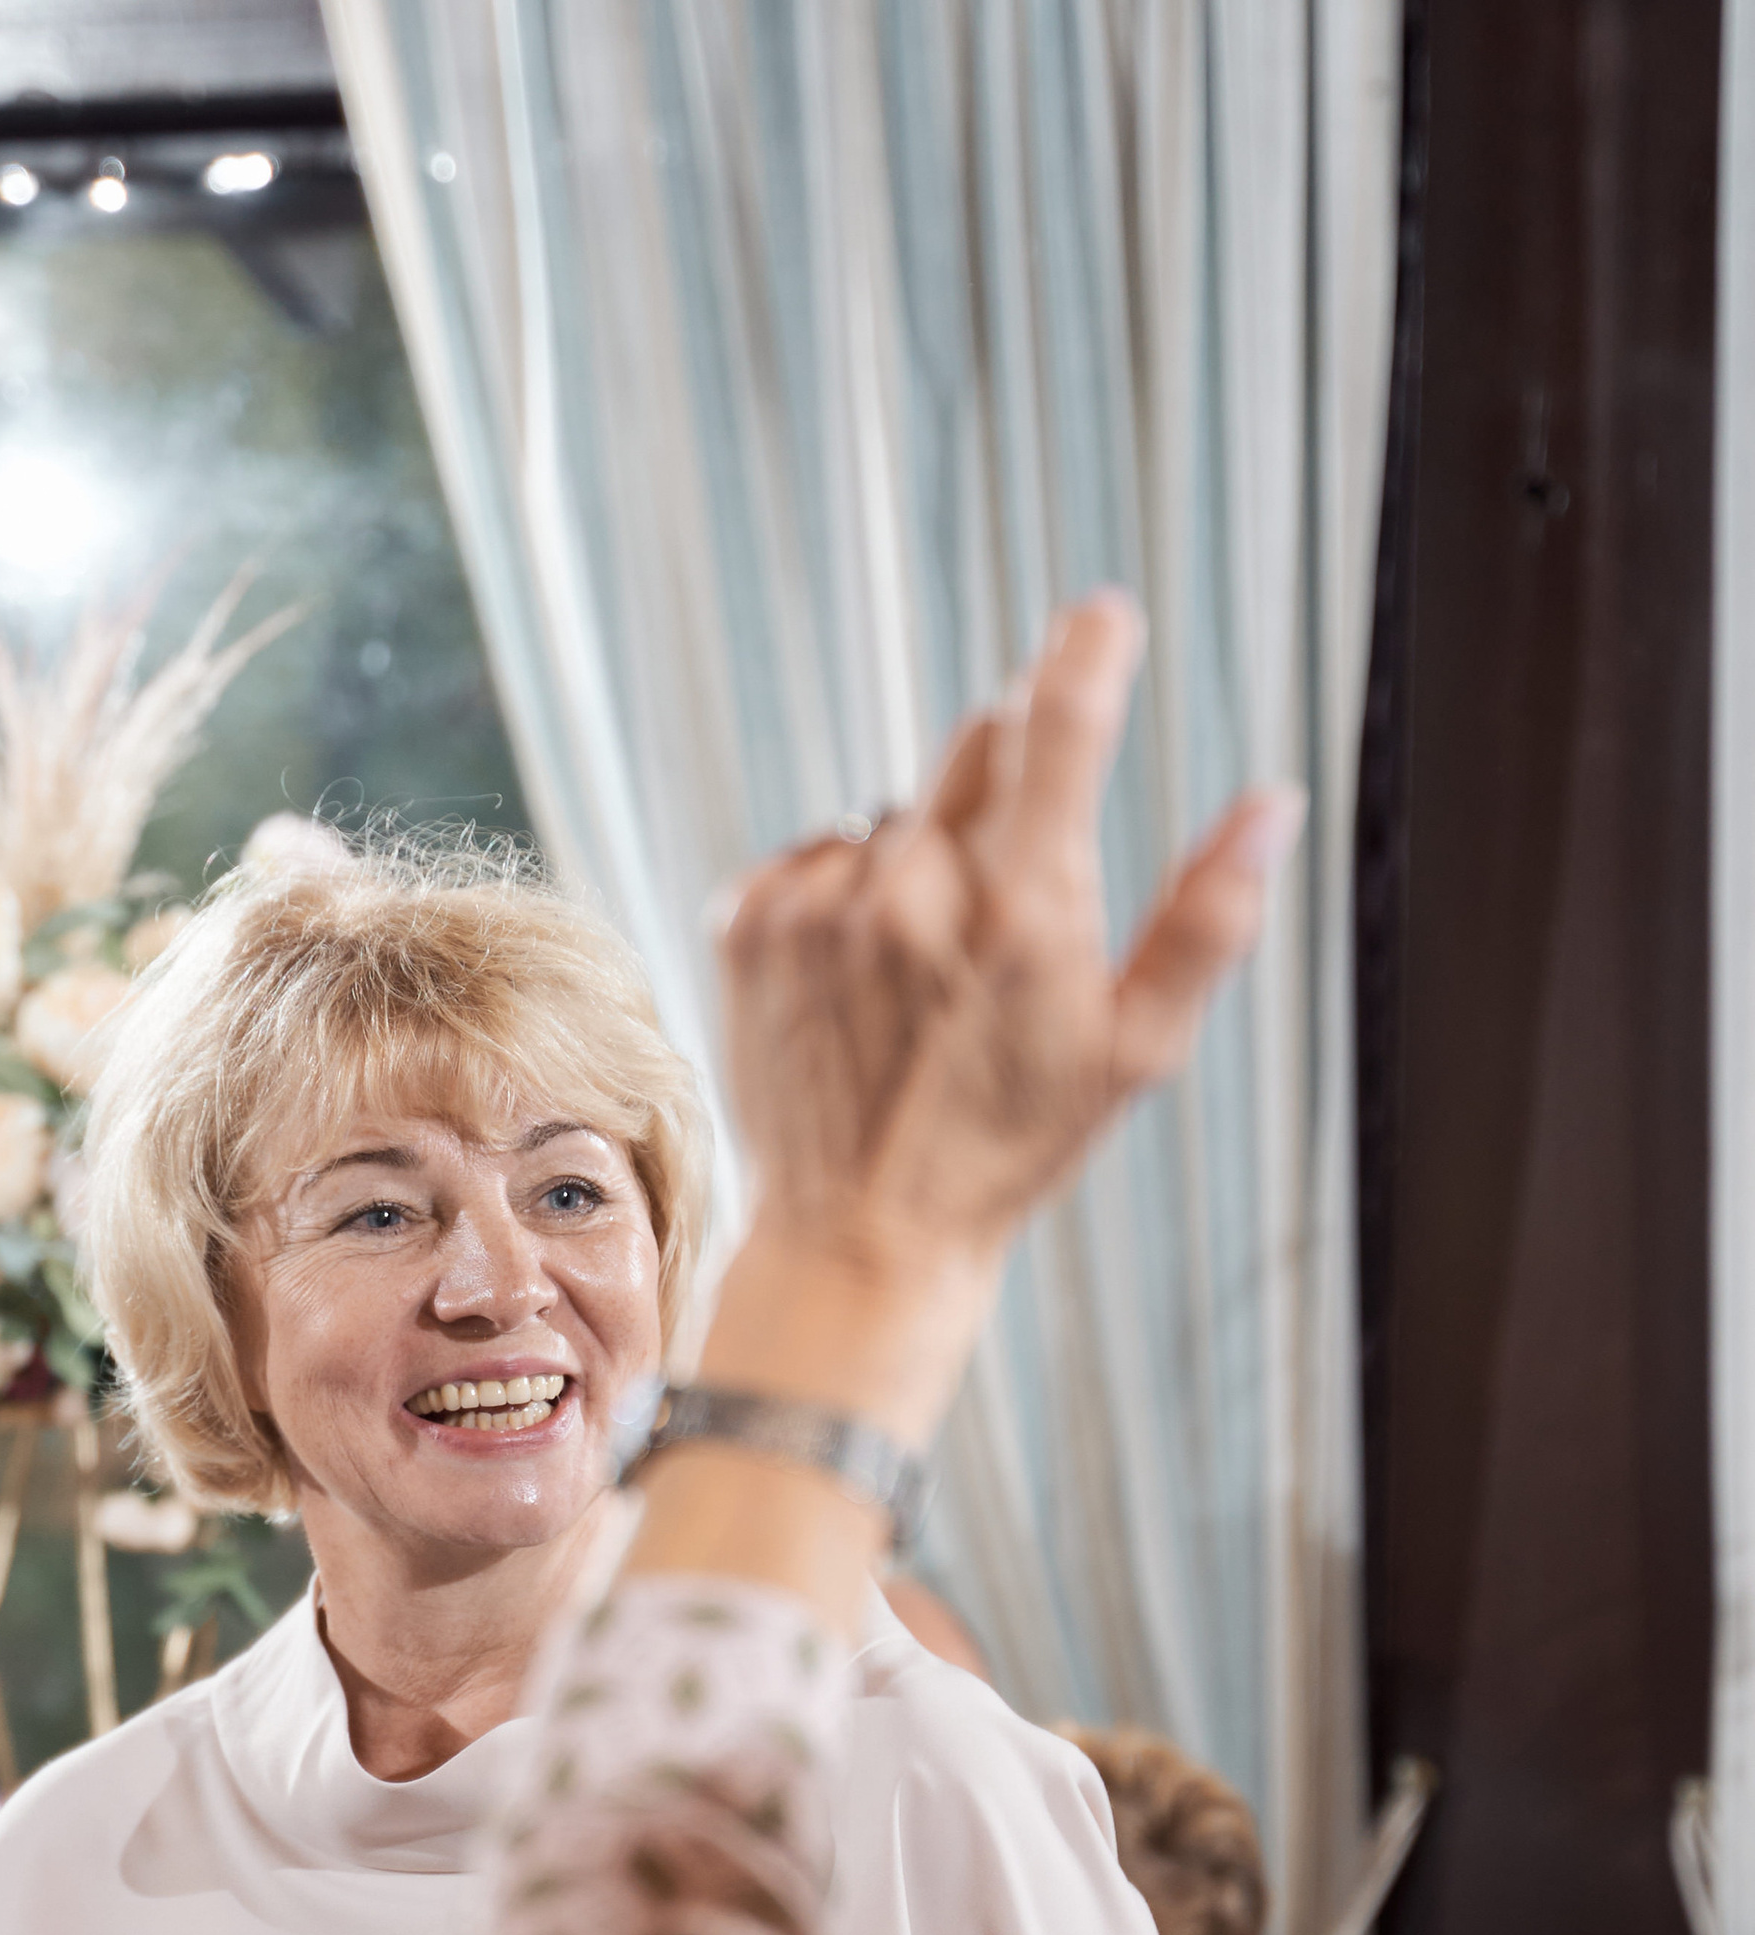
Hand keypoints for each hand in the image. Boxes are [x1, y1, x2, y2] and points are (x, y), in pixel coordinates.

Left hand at [702, 595, 1304, 1445]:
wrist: (861, 1232)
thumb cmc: (1008, 1148)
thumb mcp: (1136, 1051)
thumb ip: (1210, 918)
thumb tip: (1273, 804)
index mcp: (1023, 912)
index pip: (1059, 724)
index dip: (1088, 654)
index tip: (1101, 616)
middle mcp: (914, 893)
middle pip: (978, 746)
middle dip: (1009, 786)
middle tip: (1011, 896)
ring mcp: (821, 904)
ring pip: (893, 812)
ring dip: (917, 861)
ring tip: (923, 972)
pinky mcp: (748, 921)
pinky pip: (812, 853)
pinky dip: (838, 894)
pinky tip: (858, 975)